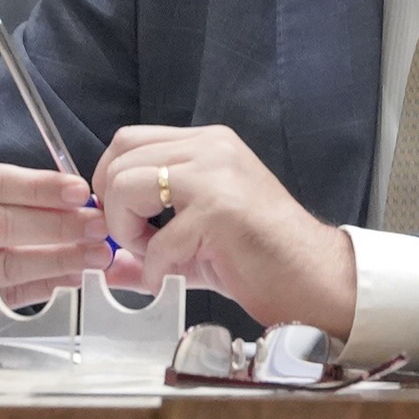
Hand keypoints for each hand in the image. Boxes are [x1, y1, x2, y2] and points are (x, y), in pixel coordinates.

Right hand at [0, 162, 114, 335]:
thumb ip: (18, 197)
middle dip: (57, 224)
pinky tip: (72, 277)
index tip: (80, 191)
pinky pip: (5, 297)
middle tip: (97, 225)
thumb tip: (82, 202)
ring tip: (95, 254)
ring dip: (58, 258)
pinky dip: (44, 286)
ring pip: (4, 264)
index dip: (39, 187)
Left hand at [92, 125, 356, 339]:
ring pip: (126, 186)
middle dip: (112, 208)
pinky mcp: (219, 209)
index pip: (130, 140)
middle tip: (134, 241)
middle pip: (120, 158)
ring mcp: (215, 174)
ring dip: (127, 232)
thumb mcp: (195, 238)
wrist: (314, 277)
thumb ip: (149, 244)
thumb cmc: (261, 257)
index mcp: (208, 143)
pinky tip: (171, 279)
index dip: (109, 180)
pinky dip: (155, 268)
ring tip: (155, 258)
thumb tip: (104, 262)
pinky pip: (157, 240)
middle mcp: (211, 148)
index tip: (120, 219)